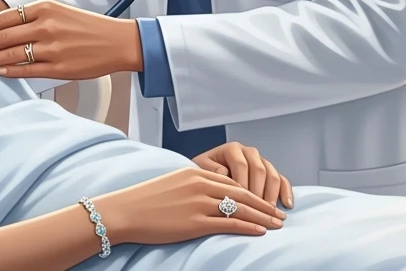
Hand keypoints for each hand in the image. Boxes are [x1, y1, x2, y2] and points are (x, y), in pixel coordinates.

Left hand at [0, 0, 141, 79]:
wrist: (117, 41)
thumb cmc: (88, 27)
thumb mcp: (61, 12)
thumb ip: (35, 17)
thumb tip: (7, 26)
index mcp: (46, 8)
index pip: (6, 16)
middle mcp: (47, 26)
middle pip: (4, 35)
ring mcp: (53, 48)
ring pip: (13, 53)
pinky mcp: (60, 67)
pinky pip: (29, 70)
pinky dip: (12, 70)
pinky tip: (1, 71)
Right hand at [92, 167, 286, 246]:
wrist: (126, 210)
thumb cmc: (145, 200)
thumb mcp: (172, 183)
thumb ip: (193, 184)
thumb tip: (210, 191)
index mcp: (195, 173)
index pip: (232, 182)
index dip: (251, 192)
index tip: (265, 200)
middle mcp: (200, 185)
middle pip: (241, 194)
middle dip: (263, 204)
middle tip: (279, 213)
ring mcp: (199, 204)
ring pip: (239, 209)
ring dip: (261, 217)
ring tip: (277, 224)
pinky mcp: (195, 222)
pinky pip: (228, 224)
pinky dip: (247, 227)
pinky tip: (259, 232)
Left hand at [193, 143, 293, 208]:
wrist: (206, 176)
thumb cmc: (203, 173)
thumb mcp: (201, 168)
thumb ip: (210, 169)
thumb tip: (224, 173)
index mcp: (232, 149)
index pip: (241, 164)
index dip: (242, 183)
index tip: (241, 201)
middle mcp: (249, 152)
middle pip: (259, 169)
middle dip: (258, 191)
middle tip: (257, 210)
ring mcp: (261, 161)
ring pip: (272, 174)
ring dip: (272, 194)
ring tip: (270, 211)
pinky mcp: (270, 172)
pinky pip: (282, 179)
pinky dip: (286, 191)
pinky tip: (287, 204)